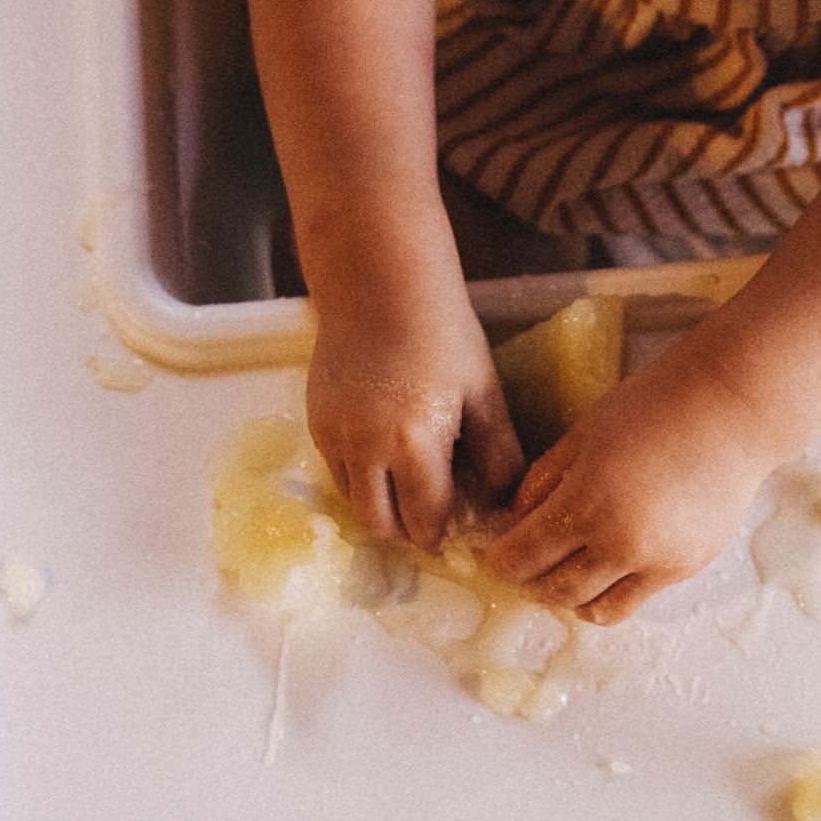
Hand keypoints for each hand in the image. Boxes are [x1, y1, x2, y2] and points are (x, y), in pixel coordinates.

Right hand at [305, 295, 523, 551]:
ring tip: (409, 487)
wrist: (379, 286)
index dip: (441, 534)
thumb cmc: (442, 334)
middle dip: (405, 531)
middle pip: (378, 524)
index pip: (424, 519)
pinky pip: (336, 472)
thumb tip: (505, 501)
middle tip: (430, 521)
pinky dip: (360, 478)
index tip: (455, 533)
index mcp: (413, 443)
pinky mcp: (315, 422)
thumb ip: (499, 454)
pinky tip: (386, 456)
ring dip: (379, 506)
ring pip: (352, 501)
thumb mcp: (484, 393)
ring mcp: (334, 436)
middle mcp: (365, 448)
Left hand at [478, 357, 784, 624]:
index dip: (500, 560)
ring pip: (591, 608)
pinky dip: (608, 593)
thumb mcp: (582, 434)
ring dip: (568, 596)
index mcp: (585, 502)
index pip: (520, 558)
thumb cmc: (654, 407)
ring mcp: (655, 561)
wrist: (731, 411)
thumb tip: (518, 522)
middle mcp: (618, 542)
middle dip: (529, 581)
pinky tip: (604, 568)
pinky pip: (632, 602)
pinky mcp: (684, 568)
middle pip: (551, 590)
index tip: (497, 554)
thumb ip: (543, 481)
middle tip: (525, 565)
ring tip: (565, 572)